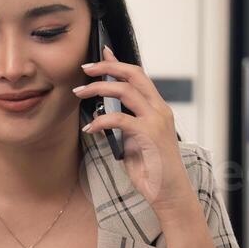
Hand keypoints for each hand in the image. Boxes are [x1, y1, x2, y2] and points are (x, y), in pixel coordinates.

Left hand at [76, 45, 194, 215]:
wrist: (170, 193)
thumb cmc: (153, 170)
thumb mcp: (136, 141)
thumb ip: (126, 124)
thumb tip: (104, 113)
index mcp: (158, 109)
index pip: (139, 76)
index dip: (118, 63)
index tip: (101, 54)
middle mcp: (160, 110)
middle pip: (133, 74)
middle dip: (107, 67)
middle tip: (85, 68)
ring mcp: (156, 121)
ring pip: (125, 91)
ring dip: (98, 88)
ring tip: (79, 93)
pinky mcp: (148, 135)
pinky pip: (119, 118)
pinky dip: (100, 120)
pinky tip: (89, 128)